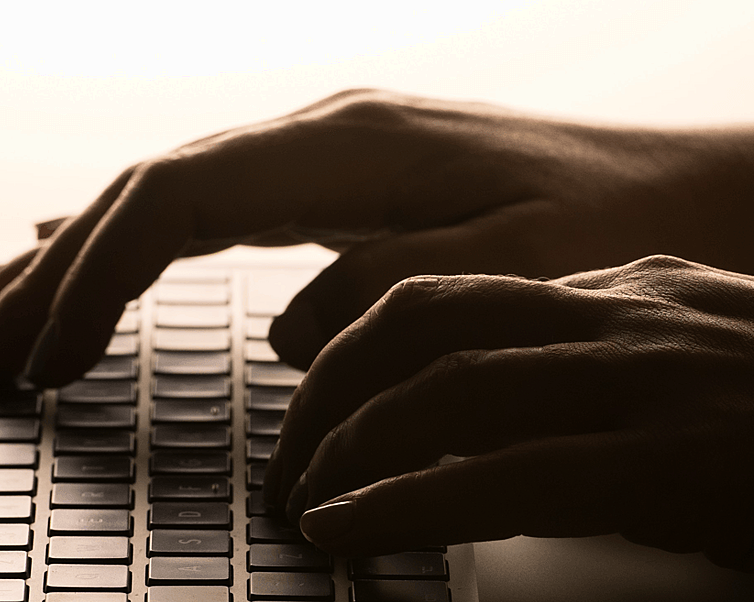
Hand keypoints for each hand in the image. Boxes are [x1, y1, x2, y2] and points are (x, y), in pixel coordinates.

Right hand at [0, 88, 751, 385]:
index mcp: (344, 150)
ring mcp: (319, 150)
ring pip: (162, 195)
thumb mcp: (509, 274)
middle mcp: (315, 132)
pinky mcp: (333, 177)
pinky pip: (204, 205)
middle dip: (50, 274)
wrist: (691, 191)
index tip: (45, 360)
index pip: (168, 206)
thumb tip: (288, 336)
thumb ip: (383, 293)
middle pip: (141, 194)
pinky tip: (90, 251)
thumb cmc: (615, 231)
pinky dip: (134, 240)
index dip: (90, 281)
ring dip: (74, 254)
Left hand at [264, 255, 753, 570]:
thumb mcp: (685, 363)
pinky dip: (407, 501)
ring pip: (447, 390)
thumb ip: (589, 370)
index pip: (444, 298)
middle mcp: (624, 316)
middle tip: (286, 462)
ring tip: (304, 500)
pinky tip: (350, 528)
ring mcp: (650, 380)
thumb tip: (483, 419)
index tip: (316, 407)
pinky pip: (503, 473)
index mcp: (620, 292)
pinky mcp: (677, 459)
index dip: (356, 353)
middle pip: (420, 328)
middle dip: (328, 395)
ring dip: (348, 447)